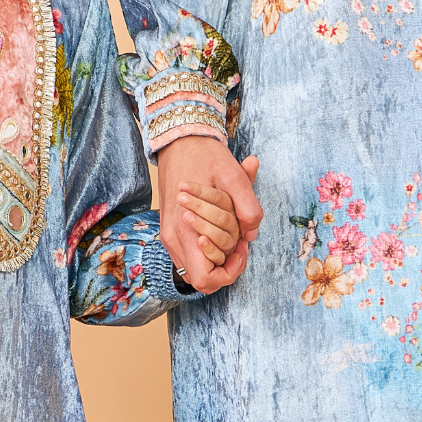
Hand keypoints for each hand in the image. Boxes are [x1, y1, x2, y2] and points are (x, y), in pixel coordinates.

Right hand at [157, 136, 261, 293]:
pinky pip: (191, 254)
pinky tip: (220, 228)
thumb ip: (247, 207)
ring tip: (232, 233)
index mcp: (184, 231)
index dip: (229, 272)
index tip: (242, 249)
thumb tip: (252, 234)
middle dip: (226, 263)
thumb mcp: (233, 176)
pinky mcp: (170, 230)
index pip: (205, 279)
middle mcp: (173, 239)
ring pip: (196, 267)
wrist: (179, 142)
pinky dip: (208, 248)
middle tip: (241, 241)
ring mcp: (169, 236)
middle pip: (202, 278)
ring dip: (218, 256)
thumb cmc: (206, 157)